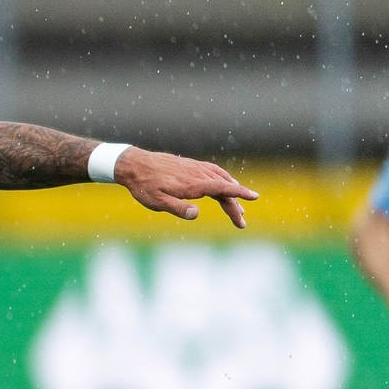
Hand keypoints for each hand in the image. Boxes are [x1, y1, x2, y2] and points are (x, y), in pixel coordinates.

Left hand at [116, 149, 258, 228]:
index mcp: (194, 184)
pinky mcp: (192, 166)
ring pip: (221, 180)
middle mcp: (199, 174)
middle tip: (241, 223)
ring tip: (238, 209)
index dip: (240, 193)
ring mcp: (196, 168)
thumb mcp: (157, 202)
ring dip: (231, 194)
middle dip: (235, 205)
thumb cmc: (144, 186)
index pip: (223, 188)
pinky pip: (214, 173)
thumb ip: (177, 208)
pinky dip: (224, 181)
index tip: (255, 197)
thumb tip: (196, 214)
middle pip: (225, 188)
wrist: (134, 164)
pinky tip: (225, 187)